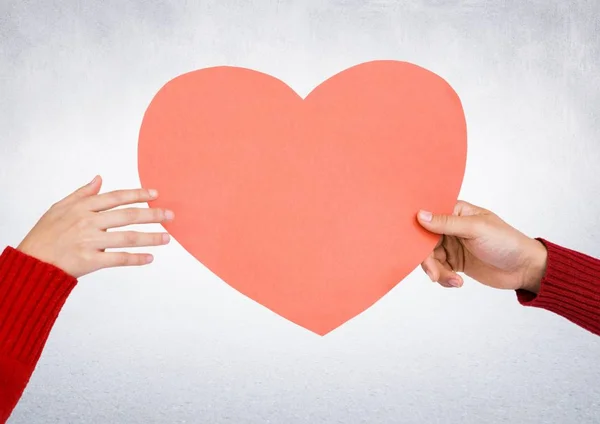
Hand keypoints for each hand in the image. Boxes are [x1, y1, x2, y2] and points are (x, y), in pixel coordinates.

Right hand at [17, 175, 172, 277]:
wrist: (32, 262)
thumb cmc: (45, 235)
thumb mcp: (59, 208)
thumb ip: (82, 193)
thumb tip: (99, 179)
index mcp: (82, 207)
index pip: (117, 197)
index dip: (138, 194)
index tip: (155, 193)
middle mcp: (88, 222)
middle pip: (128, 216)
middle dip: (152, 214)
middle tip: (169, 215)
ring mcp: (90, 241)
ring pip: (128, 237)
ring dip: (150, 237)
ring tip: (167, 238)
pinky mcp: (90, 261)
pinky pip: (119, 259)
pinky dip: (136, 258)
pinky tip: (150, 258)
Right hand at [416, 201, 547, 292]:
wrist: (524, 268)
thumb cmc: (506, 242)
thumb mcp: (475, 229)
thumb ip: (446, 223)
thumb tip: (420, 215)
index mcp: (456, 212)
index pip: (428, 217)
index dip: (418, 230)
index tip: (412, 245)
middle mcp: (451, 227)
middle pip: (425, 241)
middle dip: (428, 259)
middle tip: (434, 274)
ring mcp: (452, 245)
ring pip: (430, 258)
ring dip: (438, 272)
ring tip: (454, 280)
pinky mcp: (455, 262)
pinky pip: (439, 270)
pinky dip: (444, 278)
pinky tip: (458, 282)